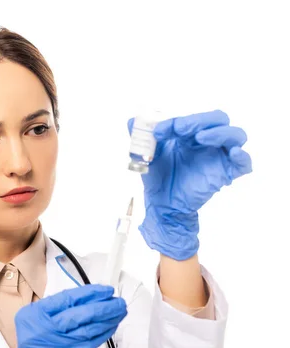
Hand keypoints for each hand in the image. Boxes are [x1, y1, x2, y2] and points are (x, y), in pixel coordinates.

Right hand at [3, 284, 126, 347]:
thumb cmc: (31, 334)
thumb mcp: (32, 313)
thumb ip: (53, 304)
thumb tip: (85, 296)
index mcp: (39, 313)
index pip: (68, 299)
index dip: (90, 293)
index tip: (105, 290)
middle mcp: (51, 328)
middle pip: (82, 315)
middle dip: (104, 306)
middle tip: (118, 301)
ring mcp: (62, 343)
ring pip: (90, 329)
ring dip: (108, 319)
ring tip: (121, 310)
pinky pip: (92, 342)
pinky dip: (104, 333)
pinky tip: (113, 325)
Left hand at [127, 109, 252, 259]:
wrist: (161, 202)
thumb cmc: (158, 175)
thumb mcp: (146, 153)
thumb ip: (140, 135)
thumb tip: (131, 121)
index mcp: (192, 133)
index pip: (193, 117)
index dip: (176, 120)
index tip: (158, 132)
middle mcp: (209, 141)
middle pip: (218, 118)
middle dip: (199, 120)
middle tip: (179, 129)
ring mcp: (219, 156)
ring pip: (236, 134)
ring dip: (220, 132)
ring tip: (200, 138)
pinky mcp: (226, 173)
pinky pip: (245, 163)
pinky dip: (242, 156)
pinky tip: (233, 153)